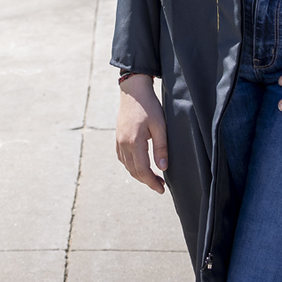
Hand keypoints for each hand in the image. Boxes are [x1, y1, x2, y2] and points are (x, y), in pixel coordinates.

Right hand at [115, 75, 167, 192]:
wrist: (133, 91)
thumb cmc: (149, 106)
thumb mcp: (160, 126)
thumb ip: (161, 147)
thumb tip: (163, 168)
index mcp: (134, 142)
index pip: (142, 170)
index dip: (152, 182)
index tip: (161, 189)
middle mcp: (123, 144)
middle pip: (134, 171)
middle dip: (147, 181)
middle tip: (160, 185)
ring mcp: (119, 141)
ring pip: (127, 166)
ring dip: (139, 175)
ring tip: (153, 177)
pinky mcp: (118, 138)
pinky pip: (123, 158)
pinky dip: (131, 166)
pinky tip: (140, 165)